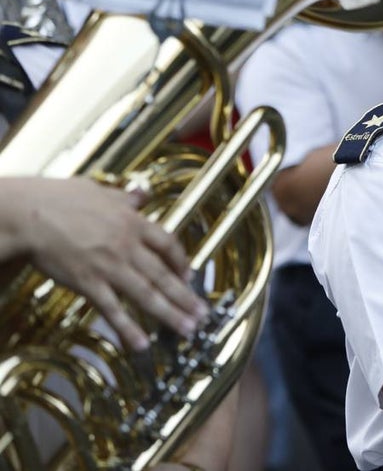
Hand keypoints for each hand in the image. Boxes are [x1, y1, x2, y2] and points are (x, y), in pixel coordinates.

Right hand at [12, 177, 208, 350]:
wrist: (29, 213)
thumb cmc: (59, 198)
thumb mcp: (100, 190)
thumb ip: (124, 197)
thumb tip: (141, 193)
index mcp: (133, 223)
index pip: (168, 244)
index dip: (181, 261)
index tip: (188, 275)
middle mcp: (128, 247)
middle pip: (164, 275)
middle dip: (185, 297)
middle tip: (201, 314)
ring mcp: (110, 267)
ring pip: (146, 294)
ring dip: (169, 314)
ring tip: (186, 329)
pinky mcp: (89, 283)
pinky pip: (112, 310)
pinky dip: (128, 328)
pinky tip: (141, 344)